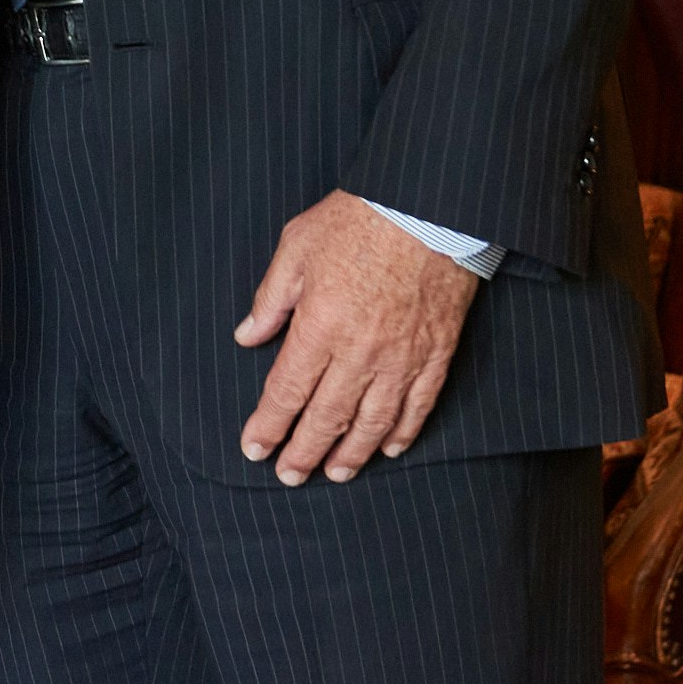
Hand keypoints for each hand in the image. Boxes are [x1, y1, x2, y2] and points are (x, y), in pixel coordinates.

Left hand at [234, 192, 479, 485]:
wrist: (427, 207)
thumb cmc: (357, 220)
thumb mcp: (296, 247)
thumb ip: (270, 300)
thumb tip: (246, 336)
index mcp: (319, 326)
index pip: (287, 392)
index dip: (269, 426)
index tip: (254, 448)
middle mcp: (360, 353)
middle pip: (327, 418)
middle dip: (303, 452)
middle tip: (289, 476)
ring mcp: (402, 358)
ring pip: (372, 423)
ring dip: (351, 454)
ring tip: (335, 474)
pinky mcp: (436, 354)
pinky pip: (419, 406)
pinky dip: (402, 433)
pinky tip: (389, 449)